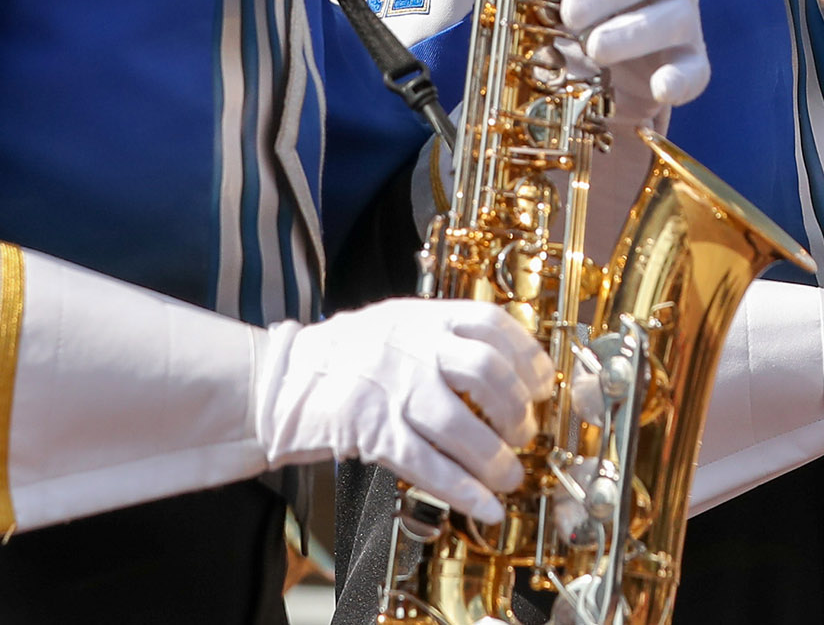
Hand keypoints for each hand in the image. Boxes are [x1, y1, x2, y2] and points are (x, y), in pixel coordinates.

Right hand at [252, 299, 550, 523]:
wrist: (278, 380)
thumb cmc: (342, 355)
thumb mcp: (395, 323)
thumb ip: (442, 334)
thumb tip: (505, 366)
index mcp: (423, 317)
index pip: (493, 324)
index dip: (529, 357)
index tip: (545, 385)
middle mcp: (412, 348)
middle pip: (486, 373)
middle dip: (516, 410)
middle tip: (524, 433)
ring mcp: (392, 390)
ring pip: (460, 425)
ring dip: (495, 458)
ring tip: (509, 476)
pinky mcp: (371, 432)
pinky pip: (427, 464)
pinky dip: (463, 490)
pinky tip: (484, 506)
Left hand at [558, 0, 708, 111]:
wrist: (601, 75)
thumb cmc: (577, 11)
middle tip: (569, 13)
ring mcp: (681, 19)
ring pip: (674, 17)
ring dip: (634, 32)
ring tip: (594, 48)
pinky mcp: (689, 63)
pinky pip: (695, 69)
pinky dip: (680, 79)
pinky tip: (660, 87)